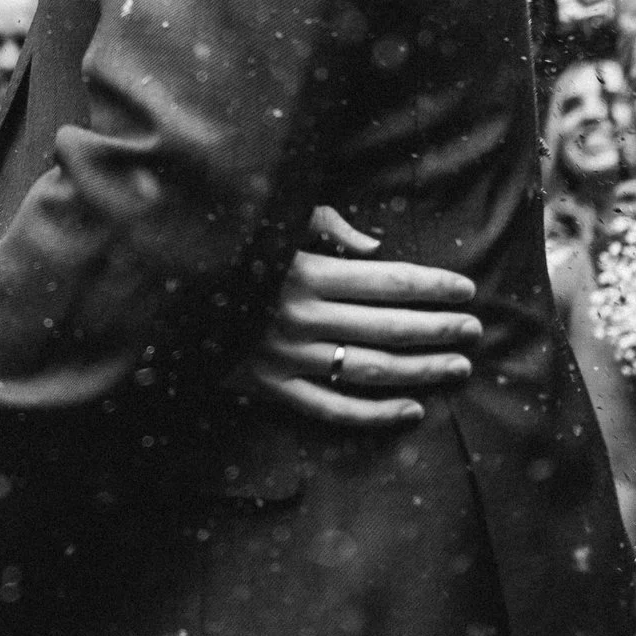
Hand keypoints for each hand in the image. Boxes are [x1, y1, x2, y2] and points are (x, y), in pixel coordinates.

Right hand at [242, 206, 480, 426]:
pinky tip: (411, 410)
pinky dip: (375, 414)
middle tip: (474, 330)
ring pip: (370, 370)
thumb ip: (324, 226)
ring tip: (458, 366)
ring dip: (421, 370)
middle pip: (388, 327)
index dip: (432, 287)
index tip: (466, 290)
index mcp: (303, 272)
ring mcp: (287, 358)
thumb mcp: (272, 221)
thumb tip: (375, 248)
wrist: (161, 298)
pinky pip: (332, 409)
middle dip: (439, 328)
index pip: (387, 281)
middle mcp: (301, 318)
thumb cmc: (226, 251)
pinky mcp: (271, 388)